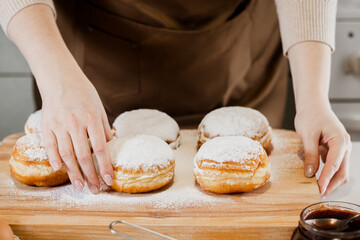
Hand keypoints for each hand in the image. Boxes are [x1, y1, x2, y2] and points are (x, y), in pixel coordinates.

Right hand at [40, 65, 113, 192]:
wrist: (60, 78)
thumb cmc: (83, 93)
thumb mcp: (99, 108)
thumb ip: (104, 128)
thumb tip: (111, 147)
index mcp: (92, 119)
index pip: (101, 148)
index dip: (105, 166)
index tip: (110, 179)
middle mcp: (76, 123)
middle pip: (84, 156)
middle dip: (91, 175)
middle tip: (96, 189)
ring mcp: (60, 125)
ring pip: (67, 155)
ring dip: (74, 173)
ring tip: (80, 187)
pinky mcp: (47, 125)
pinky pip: (50, 146)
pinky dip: (54, 159)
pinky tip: (59, 170)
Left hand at [294, 99, 350, 196]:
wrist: (312, 105)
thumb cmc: (310, 115)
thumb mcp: (307, 135)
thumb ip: (310, 155)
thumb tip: (311, 174)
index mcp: (340, 141)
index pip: (335, 165)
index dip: (326, 179)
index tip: (319, 190)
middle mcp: (345, 146)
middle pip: (342, 171)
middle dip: (331, 185)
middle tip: (319, 195)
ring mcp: (341, 148)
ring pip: (340, 170)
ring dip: (330, 181)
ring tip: (318, 191)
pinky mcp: (335, 150)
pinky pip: (334, 165)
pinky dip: (328, 174)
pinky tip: (317, 179)